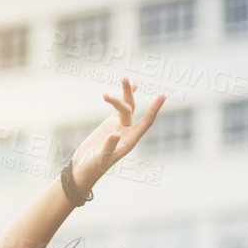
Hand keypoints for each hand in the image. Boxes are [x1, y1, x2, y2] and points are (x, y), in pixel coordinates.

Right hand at [69, 78, 165, 195]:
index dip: (154, 109)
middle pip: (131, 109)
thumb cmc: (93, 167)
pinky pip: (119, 109)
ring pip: (126, 107)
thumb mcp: (101, 158)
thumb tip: (115, 134)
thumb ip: (109, 146)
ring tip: (124, 78)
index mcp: (129, 141)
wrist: (84, 169)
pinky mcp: (110, 124)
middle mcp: (127, 133)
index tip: (163, 96)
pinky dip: (123, 98)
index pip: (145, 122)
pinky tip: (130, 87)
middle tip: (125, 79)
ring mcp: (119, 127)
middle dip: (129, 95)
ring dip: (125, 93)